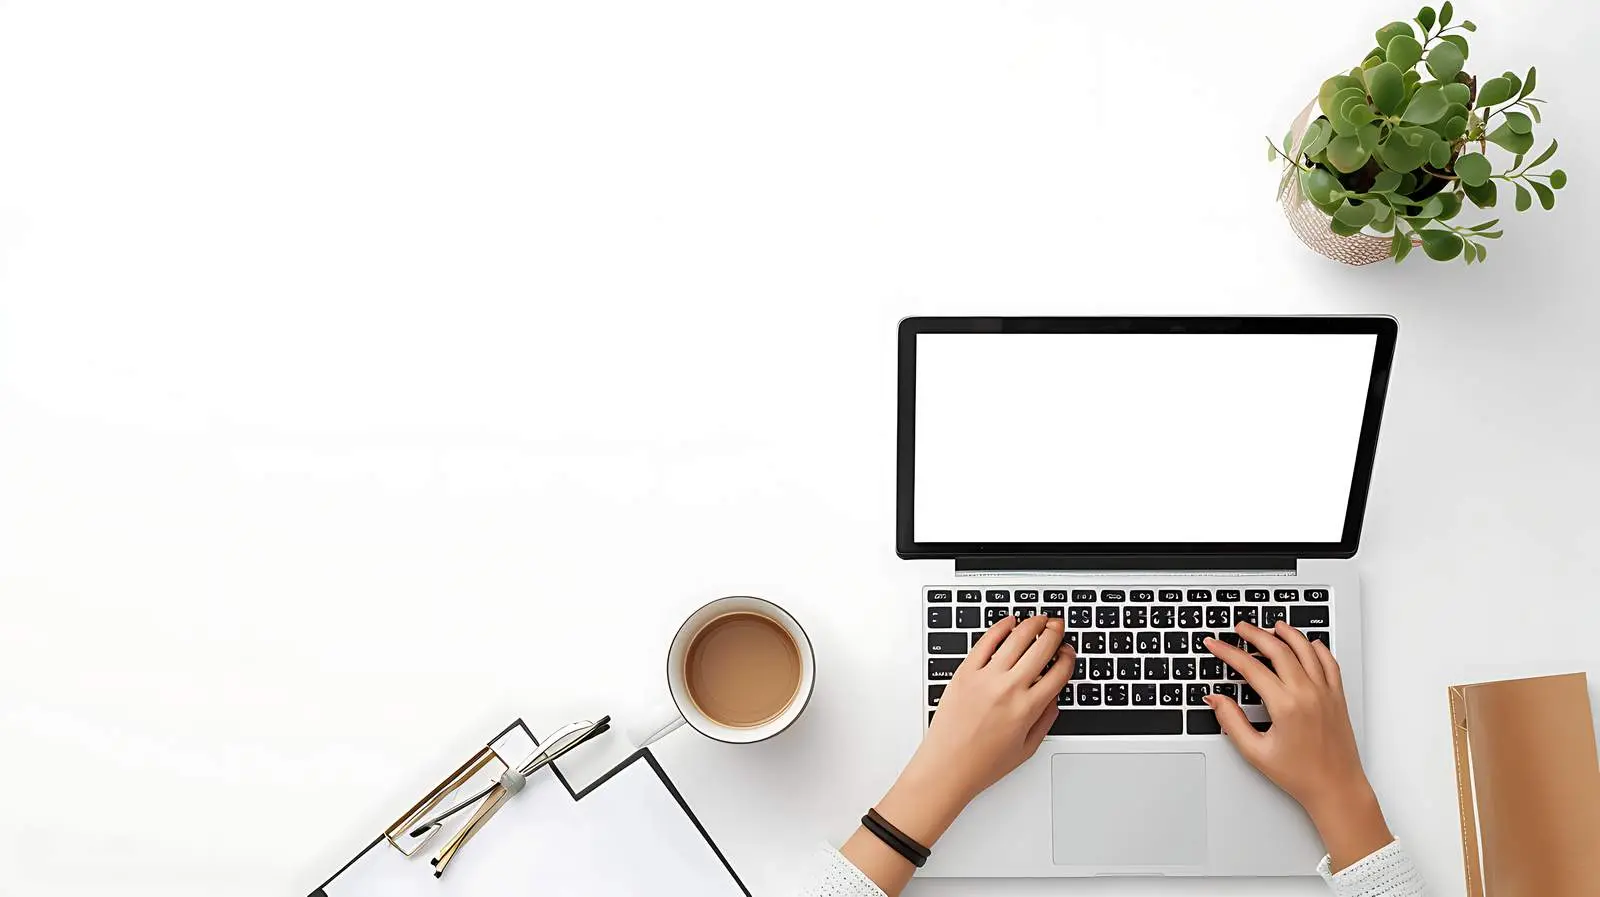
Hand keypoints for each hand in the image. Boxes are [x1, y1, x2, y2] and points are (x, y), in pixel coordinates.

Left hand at [904, 614, 1075, 806]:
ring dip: (1033, 624)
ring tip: (1039, 619)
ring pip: (1016, 638)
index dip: (1068, 657)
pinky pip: (986, 641)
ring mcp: (985, 678)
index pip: (1059, 672)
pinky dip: (1000, 627)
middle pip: (1041, 648)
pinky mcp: (965, 672)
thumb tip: (1054, 696)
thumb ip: (1045, 720)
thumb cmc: (982, 763)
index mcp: (1028, 709)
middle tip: (1058, 625)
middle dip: (1055, 632)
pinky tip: (1009, 622)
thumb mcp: (1027, 748)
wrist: (947, 766)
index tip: (1068, 652)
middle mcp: (1009, 689)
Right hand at [1203, 621, 1391, 871]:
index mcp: (1286, 705)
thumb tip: (1216, 699)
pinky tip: (1308, 644)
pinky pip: (1329, 662)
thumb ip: (1231, 721)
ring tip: (1273, 626)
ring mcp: (1326, 692)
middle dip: (1255, 634)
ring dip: (1287, 633)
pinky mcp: (1338, 697)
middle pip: (1278, 649)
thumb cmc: (1300, 775)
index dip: (1228, 652)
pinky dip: (1317, 648)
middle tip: (1240, 628)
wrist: (1336, 788)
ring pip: (1306, 649)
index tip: (1215, 644)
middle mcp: (1308, 693)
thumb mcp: (1256, 752)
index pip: (1250, 667)